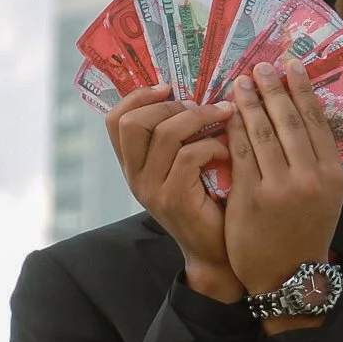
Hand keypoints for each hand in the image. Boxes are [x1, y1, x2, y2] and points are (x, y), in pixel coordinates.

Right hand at [107, 86, 244, 303]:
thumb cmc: (208, 204)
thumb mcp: (185, 168)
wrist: (217, 253)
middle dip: (171, 105)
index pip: (115, 120)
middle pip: (133, 121)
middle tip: (203, 106)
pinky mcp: (174, 199)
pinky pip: (190, 155)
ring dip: (200, 118)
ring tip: (223, 118)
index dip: (138, 96)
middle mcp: (135, 177)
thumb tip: (193, 93)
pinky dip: (213, 145)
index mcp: (134, 165)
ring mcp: (151, 190)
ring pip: (165, 134)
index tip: (167, 88)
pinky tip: (227, 151)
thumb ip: (179, 138)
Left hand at [223, 60, 342, 326]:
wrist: (289, 278)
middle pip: (288, 120)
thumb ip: (325, 162)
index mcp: (332, 174)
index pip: (316, 120)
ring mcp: (279, 187)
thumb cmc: (308, 234)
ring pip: (261, 132)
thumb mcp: (330, 199)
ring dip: (249, 103)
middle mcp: (309, 177)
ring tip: (240, 83)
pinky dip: (232, 129)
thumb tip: (318, 118)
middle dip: (272, 88)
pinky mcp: (251, 197)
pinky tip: (225, 114)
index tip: (290, 66)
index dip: (302, 89)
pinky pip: (239, 153)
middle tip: (260, 67)